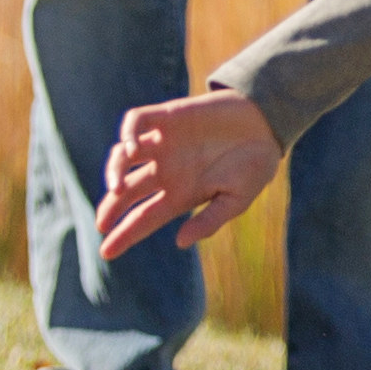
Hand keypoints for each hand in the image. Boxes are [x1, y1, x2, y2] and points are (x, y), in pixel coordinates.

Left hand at [94, 89, 287, 258]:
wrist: (267, 124)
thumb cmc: (255, 165)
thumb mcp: (237, 200)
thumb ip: (210, 220)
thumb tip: (180, 242)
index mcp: (180, 194)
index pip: (143, 218)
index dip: (124, 235)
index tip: (106, 253)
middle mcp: (166, 170)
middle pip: (126, 190)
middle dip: (111, 206)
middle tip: (102, 223)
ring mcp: (164, 142)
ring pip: (123, 156)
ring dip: (114, 171)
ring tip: (116, 188)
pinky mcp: (168, 116)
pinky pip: (137, 121)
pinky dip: (128, 133)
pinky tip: (132, 148)